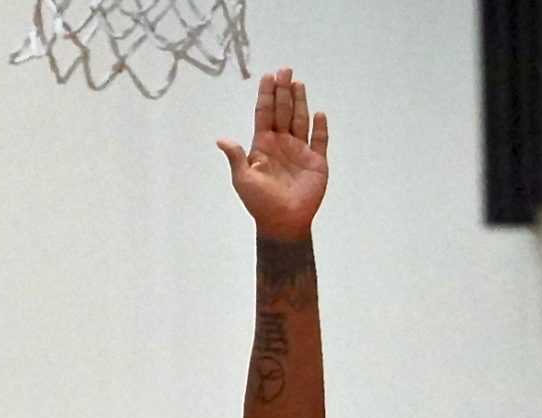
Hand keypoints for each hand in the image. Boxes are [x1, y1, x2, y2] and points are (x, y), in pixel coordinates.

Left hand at [218, 67, 328, 241]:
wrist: (283, 223)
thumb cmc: (259, 203)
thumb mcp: (243, 180)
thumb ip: (236, 158)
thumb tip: (221, 140)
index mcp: (263, 146)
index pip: (264, 115)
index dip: (266, 96)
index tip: (267, 77)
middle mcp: (282, 144)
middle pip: (282, 111)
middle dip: (283, 91)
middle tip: (285, 70)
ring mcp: (300, 151)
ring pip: (300, 120)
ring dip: (300, 102)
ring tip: (298, 83)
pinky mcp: (317, 161)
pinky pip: (320, 140)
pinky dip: (320, 127)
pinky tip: (318, 114)